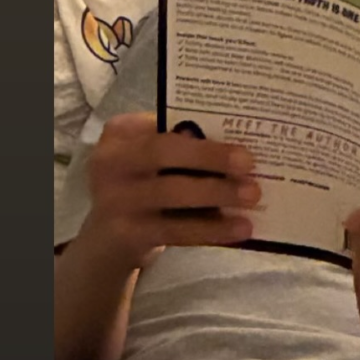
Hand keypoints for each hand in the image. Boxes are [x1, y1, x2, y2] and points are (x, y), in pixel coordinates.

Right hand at [74, 113, 259, 271]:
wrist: (106, 240)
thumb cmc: (144, 187)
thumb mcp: (151, 161)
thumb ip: (182, 147)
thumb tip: (239, 142)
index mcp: (121, 133)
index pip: (161, 119)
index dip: (197, 119)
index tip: (237, 120)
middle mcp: (111, 162)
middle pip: (163, 152)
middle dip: (210, 155)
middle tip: (249, 163)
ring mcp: (115, 200)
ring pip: (171, 192)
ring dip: (217, 193)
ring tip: (253, 196)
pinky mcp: (127, 235)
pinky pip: (176, 230)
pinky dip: (212, 229)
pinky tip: (241, 229)